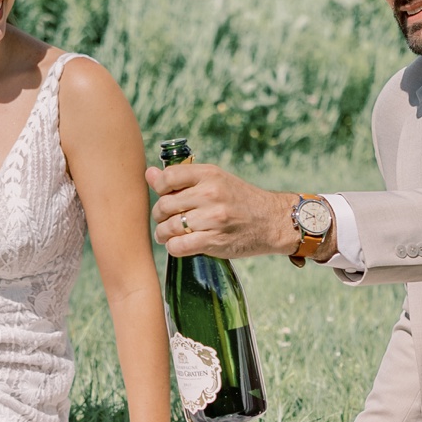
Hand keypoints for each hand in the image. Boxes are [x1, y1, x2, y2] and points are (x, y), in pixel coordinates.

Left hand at [145, 162, 305, 259]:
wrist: (272, 221)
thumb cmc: (240, 199)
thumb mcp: (215, 180)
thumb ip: (182, 178)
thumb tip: (149, 174)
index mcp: (209, 174)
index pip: (167, 178)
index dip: (159, 189)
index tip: (164, 197)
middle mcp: (211, 194)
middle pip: (165, 205)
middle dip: (159, 215)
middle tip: (164, 220)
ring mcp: (213, 218)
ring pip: (169, 227)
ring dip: (163, 234)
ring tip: (167, 235)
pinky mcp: (215, 241)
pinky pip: (179, 246)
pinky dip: (173, 248)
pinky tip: (178, 245)